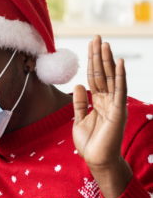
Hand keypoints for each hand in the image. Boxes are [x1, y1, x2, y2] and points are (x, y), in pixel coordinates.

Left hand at [72, 35, 132, 197]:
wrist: (97, 160)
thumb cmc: (89, 143)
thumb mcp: (79, 120)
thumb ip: (79, 103)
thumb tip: (78, 84)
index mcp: (98, 102)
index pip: (94, 77)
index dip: (92, 62)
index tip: (90, 45)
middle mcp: (108, 100)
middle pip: (102, 73)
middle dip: (99, 55)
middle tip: (96, 37)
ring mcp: (114, 104)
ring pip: (110, 78)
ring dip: (107, 61)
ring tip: (104, 44)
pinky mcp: (118, 111)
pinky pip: (119, 90)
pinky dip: (119, 76)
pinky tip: (118, 63)